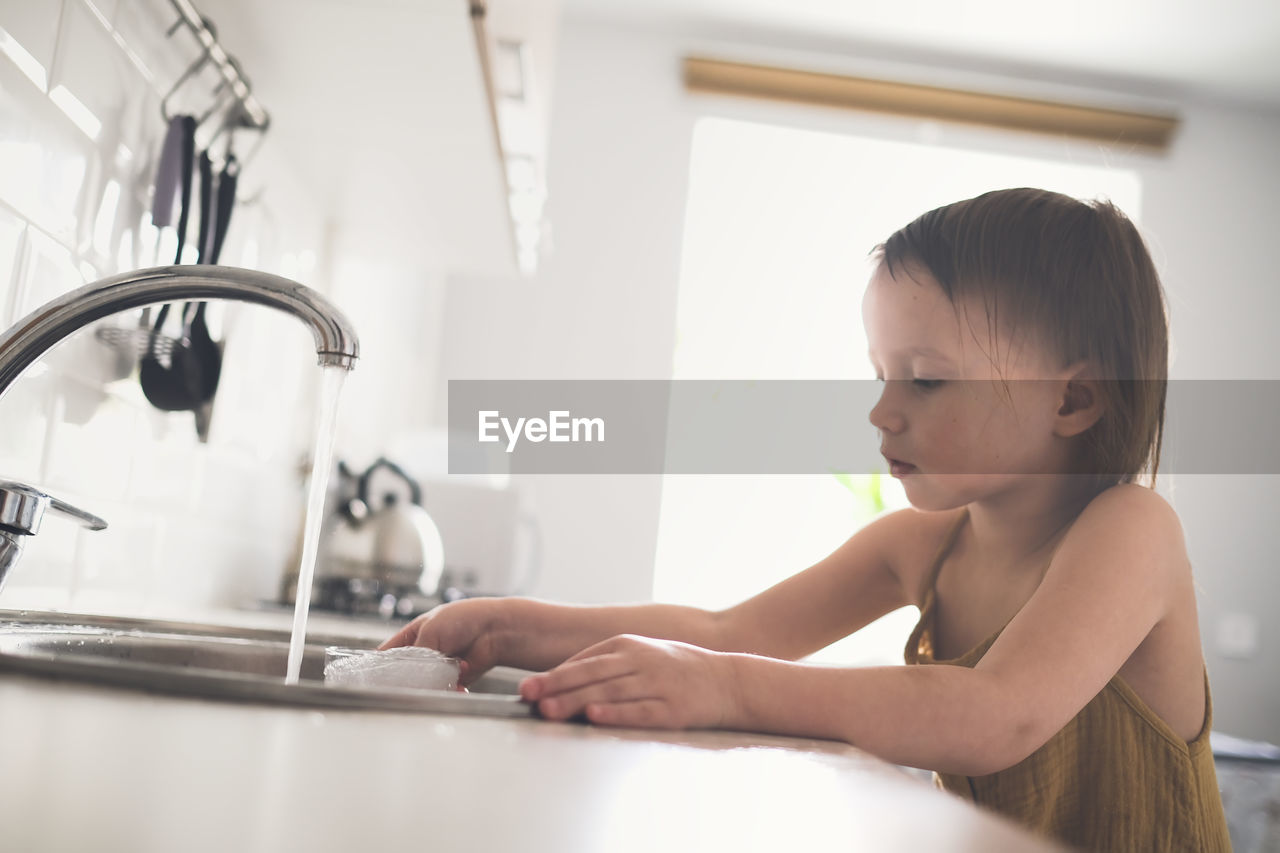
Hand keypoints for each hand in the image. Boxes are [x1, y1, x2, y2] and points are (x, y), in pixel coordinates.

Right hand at [378, 598, 506, 685]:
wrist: (496, 630)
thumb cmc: (463, 619)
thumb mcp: (430, 631)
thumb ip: (415, 655)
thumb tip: (408, 678)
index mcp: (413, 635)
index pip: (388, 654)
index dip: (381, 668)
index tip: (377, 682)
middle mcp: (424, 652)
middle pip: (406, 674)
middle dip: (410, 680)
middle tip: (413, 685)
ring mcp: (439, 666)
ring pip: (426, 684)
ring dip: (434, 683)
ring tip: (444, 675)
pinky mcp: (454, 678)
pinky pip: (445, 689)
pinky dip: (451, 688)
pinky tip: (458, 683)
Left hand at [518, 634, 739, 729]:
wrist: (727, 680)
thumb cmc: (675, 670)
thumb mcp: (639, 655)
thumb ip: (604, 663)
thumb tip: (560, 679)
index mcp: (627, 645)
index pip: (583, 661)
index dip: (553, 676)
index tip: (526, 689)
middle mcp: (639, 660)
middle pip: (591, 674)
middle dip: (556, 687)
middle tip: (528, 698)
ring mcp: (656, 683)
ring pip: (609, 692)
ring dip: (577, 702)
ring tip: (550, 710)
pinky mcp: (672, 708)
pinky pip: (638, 711)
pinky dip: (615, 714)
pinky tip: (595, 717)